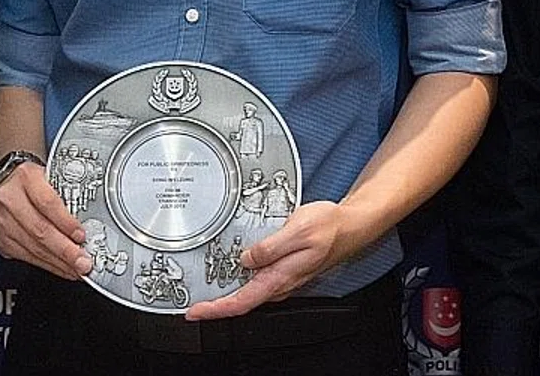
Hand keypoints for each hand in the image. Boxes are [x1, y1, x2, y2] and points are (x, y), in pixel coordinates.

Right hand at [0, 162, 89, 278]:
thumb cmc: (33, 180)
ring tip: (77, 268)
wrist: (7, 181)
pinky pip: (27, 257)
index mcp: (26, 177)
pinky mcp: (2, 240)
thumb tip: (90, 221)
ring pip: (34, 247)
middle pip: (40, 230)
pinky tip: (63, 268)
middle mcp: (11, 199)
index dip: (66, 222)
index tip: (81, 235)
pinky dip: (49, 265)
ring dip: (59, 262)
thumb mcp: (50, 175)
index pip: (47, 203)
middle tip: (83, 262)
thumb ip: (67, 194)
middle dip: (65, 250)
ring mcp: (4, 222)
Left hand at [184, 200, 349, 320]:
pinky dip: (239, 276)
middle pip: (241, 300)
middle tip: (190, 298)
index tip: (195, 311)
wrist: (349, 227)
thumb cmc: (329, 228)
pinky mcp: (284, 268)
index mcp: (279, 277)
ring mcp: (282, 277)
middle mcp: (279, 282)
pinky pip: (257, 278)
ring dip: (225, 290)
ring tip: (203, 286)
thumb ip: (270, 246)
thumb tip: (246, 257)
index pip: (241, 302)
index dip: (216, 309)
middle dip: (215, 303)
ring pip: (248, 289)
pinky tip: (230, 267)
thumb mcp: (297, 230)